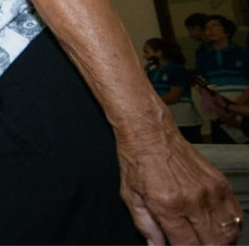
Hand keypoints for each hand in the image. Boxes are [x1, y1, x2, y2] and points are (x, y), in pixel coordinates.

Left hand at [118, 127, 241, 244]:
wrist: (150, 133)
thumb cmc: (137, 162)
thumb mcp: (131, 197)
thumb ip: (146, 226)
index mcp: (169, 206)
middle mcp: (194, 200)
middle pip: (214, 243)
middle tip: (195, 244)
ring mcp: (211, 192)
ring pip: (229, 232)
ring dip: (220, 242)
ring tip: (207, 240)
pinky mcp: (220, 183)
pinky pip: (236, 214)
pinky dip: (231, 226)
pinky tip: (218, 228)